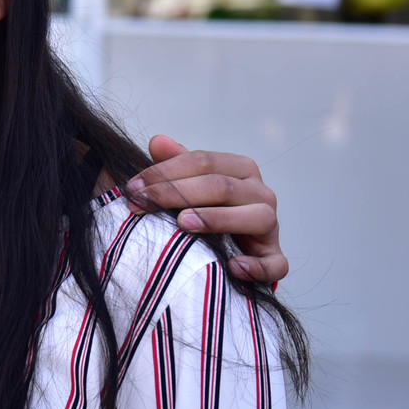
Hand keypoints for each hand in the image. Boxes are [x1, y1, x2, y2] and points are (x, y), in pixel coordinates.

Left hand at [126, 134, 285, 283]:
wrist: (232, 244)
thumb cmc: (206, 206)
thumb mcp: (188, 182)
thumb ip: (174, 163)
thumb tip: (157, 141)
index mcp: (240, 169)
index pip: (202, 161)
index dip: (164, 172)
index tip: (133, 187)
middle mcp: (260, 193)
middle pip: (222, 186)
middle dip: (176, 193)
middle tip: (141, 204)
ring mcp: (270, 226)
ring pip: (257, 217)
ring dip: (218, 219)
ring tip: (183, 223)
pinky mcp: (274, 257)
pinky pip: (275, 264)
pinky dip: (257, 266)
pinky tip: (232, 266)